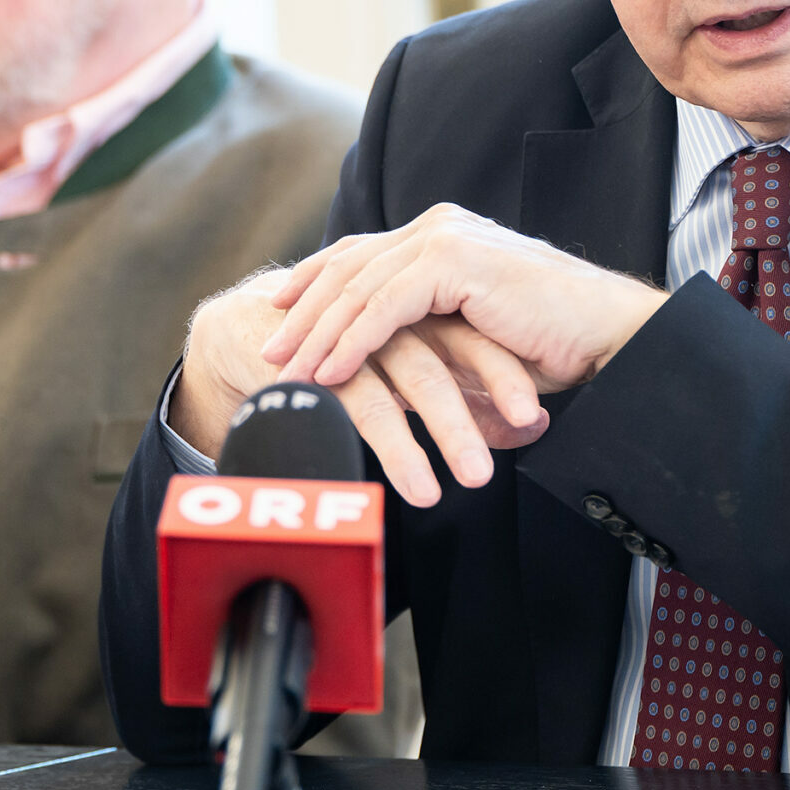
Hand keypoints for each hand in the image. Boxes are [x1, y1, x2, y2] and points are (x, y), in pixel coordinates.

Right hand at [172, 277, 548, 505]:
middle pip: (452, 356)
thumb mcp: (414, 373)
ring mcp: (361, 335)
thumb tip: (534, 429)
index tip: (537, 424)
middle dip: (485, 413)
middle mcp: (398, 315)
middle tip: (515, 453)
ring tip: (473, 480)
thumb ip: (469, 395)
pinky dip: (397, 445)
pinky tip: (416, 482)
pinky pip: (366, 404)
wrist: (251, 335)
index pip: (478, 337)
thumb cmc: (350, 357)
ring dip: (450, 432)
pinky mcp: (324, 363)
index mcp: (425, 307)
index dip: (509, 378)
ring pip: (417, 379)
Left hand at [258, 205, 669, 494]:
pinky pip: (386, 306)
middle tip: (267, 345)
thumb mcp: (469, 337)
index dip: (314, 280)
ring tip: (288, 369)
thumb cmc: (551, 345)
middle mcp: (438, 227)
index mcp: (441, 235)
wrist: (607, 335)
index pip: (359, 252)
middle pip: (348, 264)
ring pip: (359, 286)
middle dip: (302, 308)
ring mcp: (446, 240)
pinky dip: (353, 340)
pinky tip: (331, 369)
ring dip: (319, 332)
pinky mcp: (456, 264)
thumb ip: (425, 337)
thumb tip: (382, 371)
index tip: (278, 313)